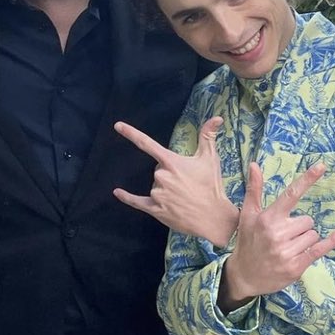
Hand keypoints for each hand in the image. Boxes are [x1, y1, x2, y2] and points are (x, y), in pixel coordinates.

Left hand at [113, 118, 238, 247]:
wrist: (213, 217)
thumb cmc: (212, 186)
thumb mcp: (211, 159)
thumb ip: (208, 136)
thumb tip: (217, 117)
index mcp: (171, 162)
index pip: (147, 143)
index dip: (131, 133)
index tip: (118, 125)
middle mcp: (161, 176)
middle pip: (158, 170)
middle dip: (170, 174)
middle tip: (187, 184)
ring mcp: (157, 194)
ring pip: (155, 186)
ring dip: (166, 189)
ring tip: (183, 197)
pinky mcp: (155, 209)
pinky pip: (137, 201)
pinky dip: (127, 197)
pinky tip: (117, 192)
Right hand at [220, 161, 334, 311]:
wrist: (244, 276)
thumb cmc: (247, 242)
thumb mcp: (247, 216)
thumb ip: (254, 190)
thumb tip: (255, 165)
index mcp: (268, 219)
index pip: (291, 195)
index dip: (307, 179)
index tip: (321, 166)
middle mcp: (278, 234)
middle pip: (307, 220)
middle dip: (300, 227)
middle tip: (283, 237)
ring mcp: (288, 252)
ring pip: (313, 235)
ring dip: (305, 240)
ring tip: (287, 248)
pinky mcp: (296, 266)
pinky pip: (320, 249)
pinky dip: (333, 240)